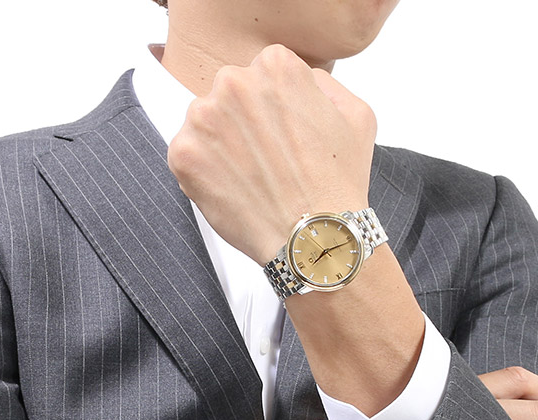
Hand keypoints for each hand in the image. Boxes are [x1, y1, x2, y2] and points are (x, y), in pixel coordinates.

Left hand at [167, 44, 376, 264]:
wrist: (313, 236)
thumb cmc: (336, 183)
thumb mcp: (354, 115)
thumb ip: (321, 84)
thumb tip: (299, 82)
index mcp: (274, 66)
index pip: (259, 76)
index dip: (271, 111)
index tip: (280, 137)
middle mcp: (234, 83)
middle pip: (228, 97)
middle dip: (242, 125)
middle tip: (265, 162)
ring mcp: (203, 118)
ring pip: (205, 125)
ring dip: (220, 147)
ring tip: (249, 179)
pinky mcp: (183, 154)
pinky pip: (186, 156)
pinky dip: (203, 173)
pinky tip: (232, 190)